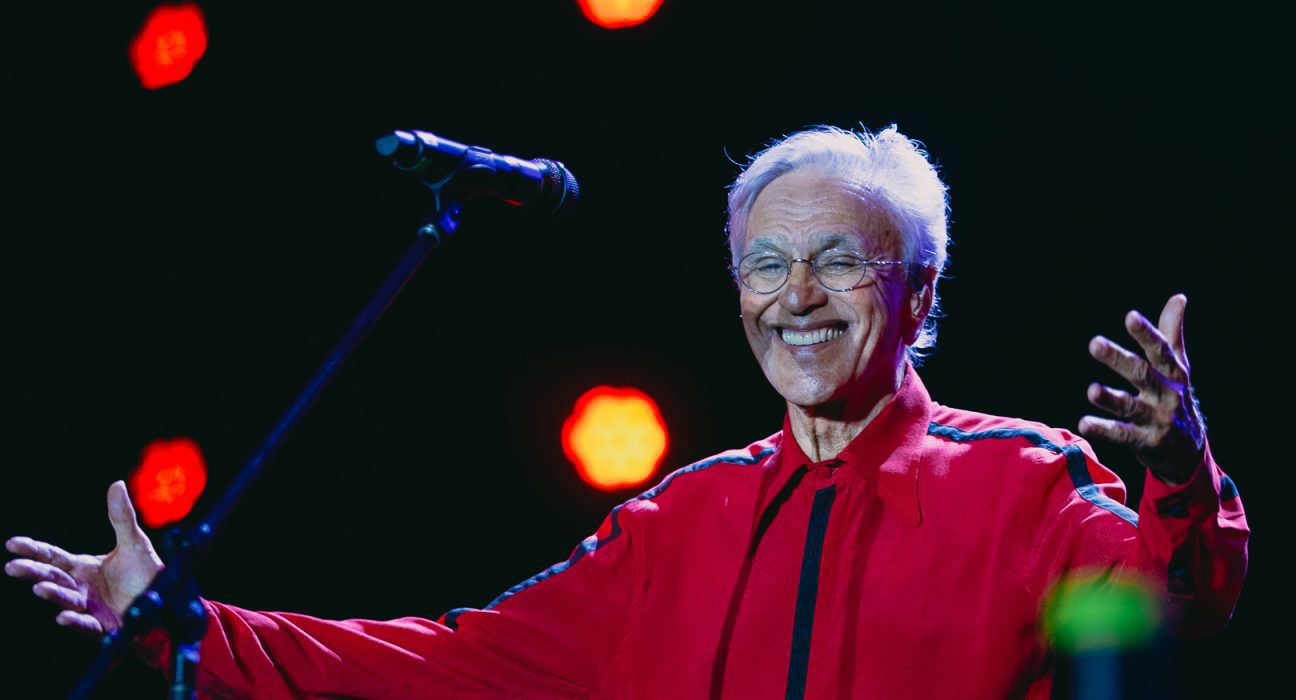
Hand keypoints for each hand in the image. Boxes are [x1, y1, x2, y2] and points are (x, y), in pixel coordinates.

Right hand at [5, 481, 163, 636]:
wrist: (166, 599)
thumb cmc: (145, 573)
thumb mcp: (134, 542)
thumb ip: (122, 517)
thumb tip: (116, 483)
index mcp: (82, 568)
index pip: (52, 557)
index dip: (33, 550)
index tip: (12, 544)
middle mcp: (80, 588)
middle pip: (52, 578)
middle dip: (33, 572)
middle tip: (12, 566)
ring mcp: (89, 608)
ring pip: (66, 600)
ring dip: (53, 594)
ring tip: (39, 588)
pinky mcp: (103, 626)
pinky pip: (85, 624)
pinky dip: (74, 621)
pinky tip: (62, 617)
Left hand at [1079, 294, 1205, 484]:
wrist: (1189, 451)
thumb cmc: (1175, 398)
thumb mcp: (1178, 368)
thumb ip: (1172, 334)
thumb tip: (1178, 297)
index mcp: (1173, 373)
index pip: (1160, 350)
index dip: (1146, 334)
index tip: (1130, 317)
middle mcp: (1166, 394)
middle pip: (1141, 374)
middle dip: (1118, 359)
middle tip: (1095, 343)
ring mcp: (1157, 419)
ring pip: (1131, 406)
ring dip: (1111, 398)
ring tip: (1091, 390)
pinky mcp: (1146, 441)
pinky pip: (1123, 434)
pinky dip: (1104, 429)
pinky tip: (1084, 423)